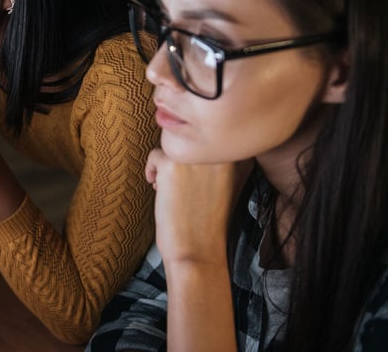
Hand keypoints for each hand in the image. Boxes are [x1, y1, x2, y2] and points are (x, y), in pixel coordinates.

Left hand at [146, 149, 251, 266]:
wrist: (198, 249)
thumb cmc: (211, 220)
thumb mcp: (228, 186)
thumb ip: (219, 162)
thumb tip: (198, 142)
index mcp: (235, 155)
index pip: (208, 138)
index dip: (196, 157)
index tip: (193, 179)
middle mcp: (216, 150)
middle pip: (189, 138)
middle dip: (181, 159)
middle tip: (182, 186)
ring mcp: (194, 155)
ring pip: (172, 145)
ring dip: (167, 164)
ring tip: (172, 189)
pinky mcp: (171, 163)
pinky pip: (154, 155)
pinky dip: (152, 171)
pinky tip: (159, 190)